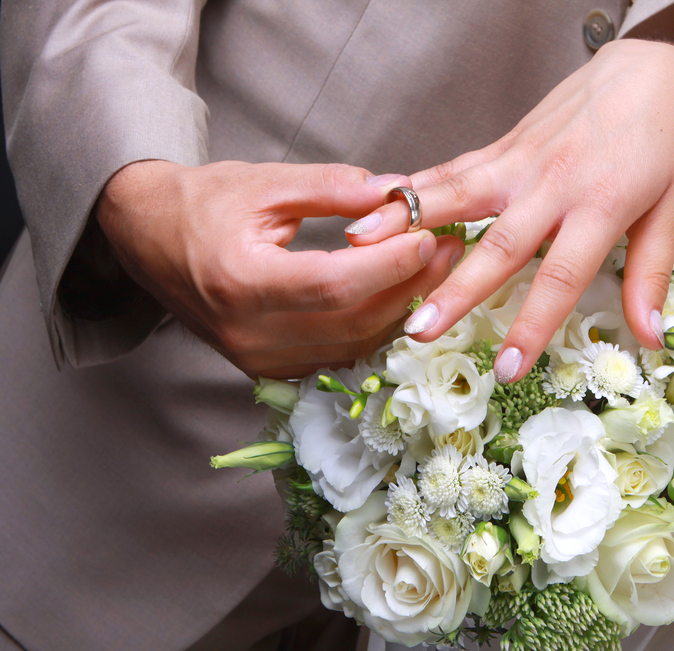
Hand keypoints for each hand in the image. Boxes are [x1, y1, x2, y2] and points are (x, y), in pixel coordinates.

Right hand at [96, 160, 465, 377]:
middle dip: (411, 287)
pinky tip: (403, 298)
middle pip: (352, 321)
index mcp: (241, 281)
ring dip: (403, 311)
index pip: (335, 284)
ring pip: (354, 346)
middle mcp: (249, 333)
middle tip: (449, 250)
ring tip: (437, 271)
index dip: (391, 265)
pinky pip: (339, 355)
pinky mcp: (269, 369)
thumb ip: (331, 188)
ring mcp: (259, 359)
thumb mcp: (264, 182)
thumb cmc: (203, 204)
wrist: (149, 240)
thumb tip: (397, 191)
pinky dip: (376, 330)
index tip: (431, 236)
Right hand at [346, 39, 673, 381]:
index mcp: (602, 204)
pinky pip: (454, 169)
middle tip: (419, 330)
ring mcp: (522, 160)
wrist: (646, 75)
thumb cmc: (662, 148)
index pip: (562, 275)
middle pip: (499, 244)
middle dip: (457, 291)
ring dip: (410, 225)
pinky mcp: (503, 145)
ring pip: (459, 195)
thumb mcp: (672, 212)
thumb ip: (652, 275)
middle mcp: (554, 183)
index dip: (533, 323)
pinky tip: (375, 208)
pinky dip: (414, 189)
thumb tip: (650, 338)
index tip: (508, 368)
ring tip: (362, 250)